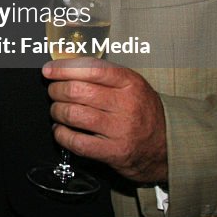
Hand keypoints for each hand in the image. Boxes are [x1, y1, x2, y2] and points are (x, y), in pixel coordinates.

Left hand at [44, 58, 167, 183]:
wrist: (166, 145)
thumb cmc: (143, 111)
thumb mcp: (131, 85)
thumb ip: (101, 74)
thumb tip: (64, 64)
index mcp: (130, 83)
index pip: (90, 68)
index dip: (63, 68)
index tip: (49, 70)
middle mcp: (126, 105)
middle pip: (77, 91)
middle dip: (56, 90)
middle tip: (54, 92)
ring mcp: (120, 130)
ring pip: (73, 115)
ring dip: (56, 111)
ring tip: (57, 110)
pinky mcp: (114, 152)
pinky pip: (77, 142)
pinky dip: (61, 135)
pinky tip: (61, 130)